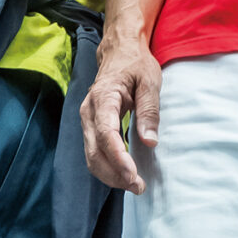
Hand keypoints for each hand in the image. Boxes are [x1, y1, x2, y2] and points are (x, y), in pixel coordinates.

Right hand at [81, 31, 162, 191]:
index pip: (106, 134)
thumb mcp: (150, 80)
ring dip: (110, 175)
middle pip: (94, 152)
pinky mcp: (91, 127)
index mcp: (103, 97)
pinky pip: (94, 152)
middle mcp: (88, 112)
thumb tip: (150, 141)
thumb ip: (149, 110)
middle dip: (115, 174)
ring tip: (134, 185)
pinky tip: (124, 174)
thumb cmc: (135, 64)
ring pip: (91, 157)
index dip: (118, 157)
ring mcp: (87, 120)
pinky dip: (107, 167)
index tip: (133, 175)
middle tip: (138, 187)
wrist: (119, 51)